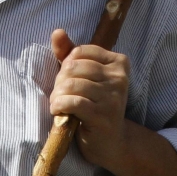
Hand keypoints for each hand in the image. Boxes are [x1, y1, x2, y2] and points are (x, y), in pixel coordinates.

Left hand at [49, 29, 129, 171]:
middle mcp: (119, 77)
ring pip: (72, 84)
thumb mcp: (85, 77)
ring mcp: (114, 96)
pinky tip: (58, 112)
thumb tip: (57, 32)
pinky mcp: (103, 115)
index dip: (66, 64)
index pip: (80, 51)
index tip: (66, 80)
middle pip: (74, 67)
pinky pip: (73, 102)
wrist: (113, 143)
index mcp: (119, 62)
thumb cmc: (96, 106)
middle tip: (59, 95)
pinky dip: (59, 105)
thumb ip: (70, 53)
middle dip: (59, 81)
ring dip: (57, 95)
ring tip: (57, 104)